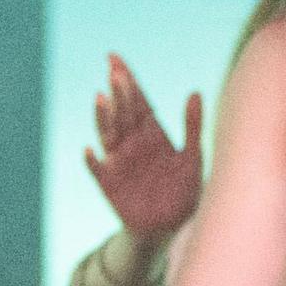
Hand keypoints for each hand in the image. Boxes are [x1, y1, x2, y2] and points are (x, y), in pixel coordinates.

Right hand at [83, 55, 203, 245]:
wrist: (170, 227)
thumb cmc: (183, 191)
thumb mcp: (193, 157)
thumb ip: (193, 125)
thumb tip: (195, 91)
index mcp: (151, 133)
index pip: (136, 100)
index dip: (127, 80)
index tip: (114, 58)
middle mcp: (132, 143)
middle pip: (122, 112)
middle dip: (118, 92)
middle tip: (115, 71)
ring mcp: (118, 161)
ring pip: (108, 134)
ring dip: (103, 118)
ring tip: (101, 99)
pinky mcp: (108, 183)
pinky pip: (97, 169)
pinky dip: (93, 161)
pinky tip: (90, 150)